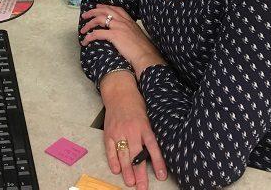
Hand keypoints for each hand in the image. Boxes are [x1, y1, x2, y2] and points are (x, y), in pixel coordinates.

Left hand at [81, 5, 166, 77]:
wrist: (146, 56)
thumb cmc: (143, 50)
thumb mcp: (138, 36)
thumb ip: (130, 32)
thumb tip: (124, 35)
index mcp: (130, 21)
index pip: (116, 9)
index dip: (105, 6)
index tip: (98, 7)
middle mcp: (123, 21)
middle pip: (105, 10)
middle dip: (93, 11)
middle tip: (85, 15)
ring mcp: (118, 27)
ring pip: (99, 19)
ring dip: (89, 24)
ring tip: (83, 29)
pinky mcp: (114, 35)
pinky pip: (97, 33)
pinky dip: (89, 36)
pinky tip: (86, 40)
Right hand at [100, 72, 167, 188]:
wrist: (119, 91)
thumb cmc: (136, 104)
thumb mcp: (148, 116)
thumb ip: (149, 132)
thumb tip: (156, 150)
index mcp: (144, 126)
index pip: (153, 147)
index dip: (158, 162)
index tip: (161, 176)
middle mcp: (132, 130)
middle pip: (136, 156)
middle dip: (140, 173)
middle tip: (142, 187)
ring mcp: (119, 132)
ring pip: (123, 155)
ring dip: (126, 171)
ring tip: (130, 183)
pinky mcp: (108, 132)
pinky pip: (110, 149)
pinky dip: (113, 160)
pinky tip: (116, 170)